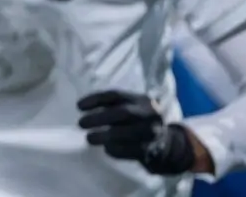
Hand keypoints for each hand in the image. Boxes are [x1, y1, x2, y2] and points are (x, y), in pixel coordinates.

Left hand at [78, 90, 198, 175]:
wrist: (166, 143)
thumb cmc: (138, 122)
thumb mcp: (130, 107)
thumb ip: (111, 106)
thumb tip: (83, 110)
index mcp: (141, 99)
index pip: (115, 95)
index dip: (95, 99)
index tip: (78, 107)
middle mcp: (150, 113)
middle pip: (122, 112)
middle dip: (98, 118)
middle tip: (81, 124)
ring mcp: (153, 132)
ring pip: (125, 132)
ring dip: (103, 136)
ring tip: (89, 138)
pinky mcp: (151, 150)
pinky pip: (129, 150)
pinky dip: (114, 149)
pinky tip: (106, 148)